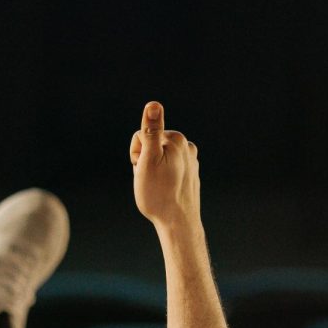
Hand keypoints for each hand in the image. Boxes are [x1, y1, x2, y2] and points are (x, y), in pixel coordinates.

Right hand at [130, 101, 200, 230]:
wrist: (179, 224)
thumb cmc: (159, 194)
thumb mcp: (148, 159)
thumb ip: (150, 131)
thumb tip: (153, 104)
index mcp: (177, 139)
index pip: (141, 136)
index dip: (136, 154)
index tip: (143, 170)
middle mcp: (187, 147)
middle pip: (151, 146)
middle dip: (144, 162)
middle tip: (149, 181)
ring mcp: (191, 162)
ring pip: (158, 159)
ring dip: (152, 171)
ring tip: (157, 188)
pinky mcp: (190, 175)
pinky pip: (168, 170)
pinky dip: (162, 179)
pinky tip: (165, 192)